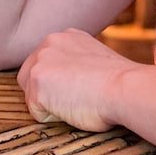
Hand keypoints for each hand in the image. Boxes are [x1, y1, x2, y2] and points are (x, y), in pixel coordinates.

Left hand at [17, 29, 138, 131]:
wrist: (126, 88)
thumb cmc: (120, 83)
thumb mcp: (95, 60)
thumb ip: (76, 63)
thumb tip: (69, 81)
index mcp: (66, 36)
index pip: (45, 64)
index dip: (59, 84)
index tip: (80, 88)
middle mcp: (49, 42)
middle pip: (30, 78)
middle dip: (47, 93)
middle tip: (77, 97)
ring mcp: (40, 61)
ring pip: (32, 96)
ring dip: (51, 105)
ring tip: (78, 100)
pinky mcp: (37, 82)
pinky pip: (37, 113)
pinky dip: (53, 118)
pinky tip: (74, 107)